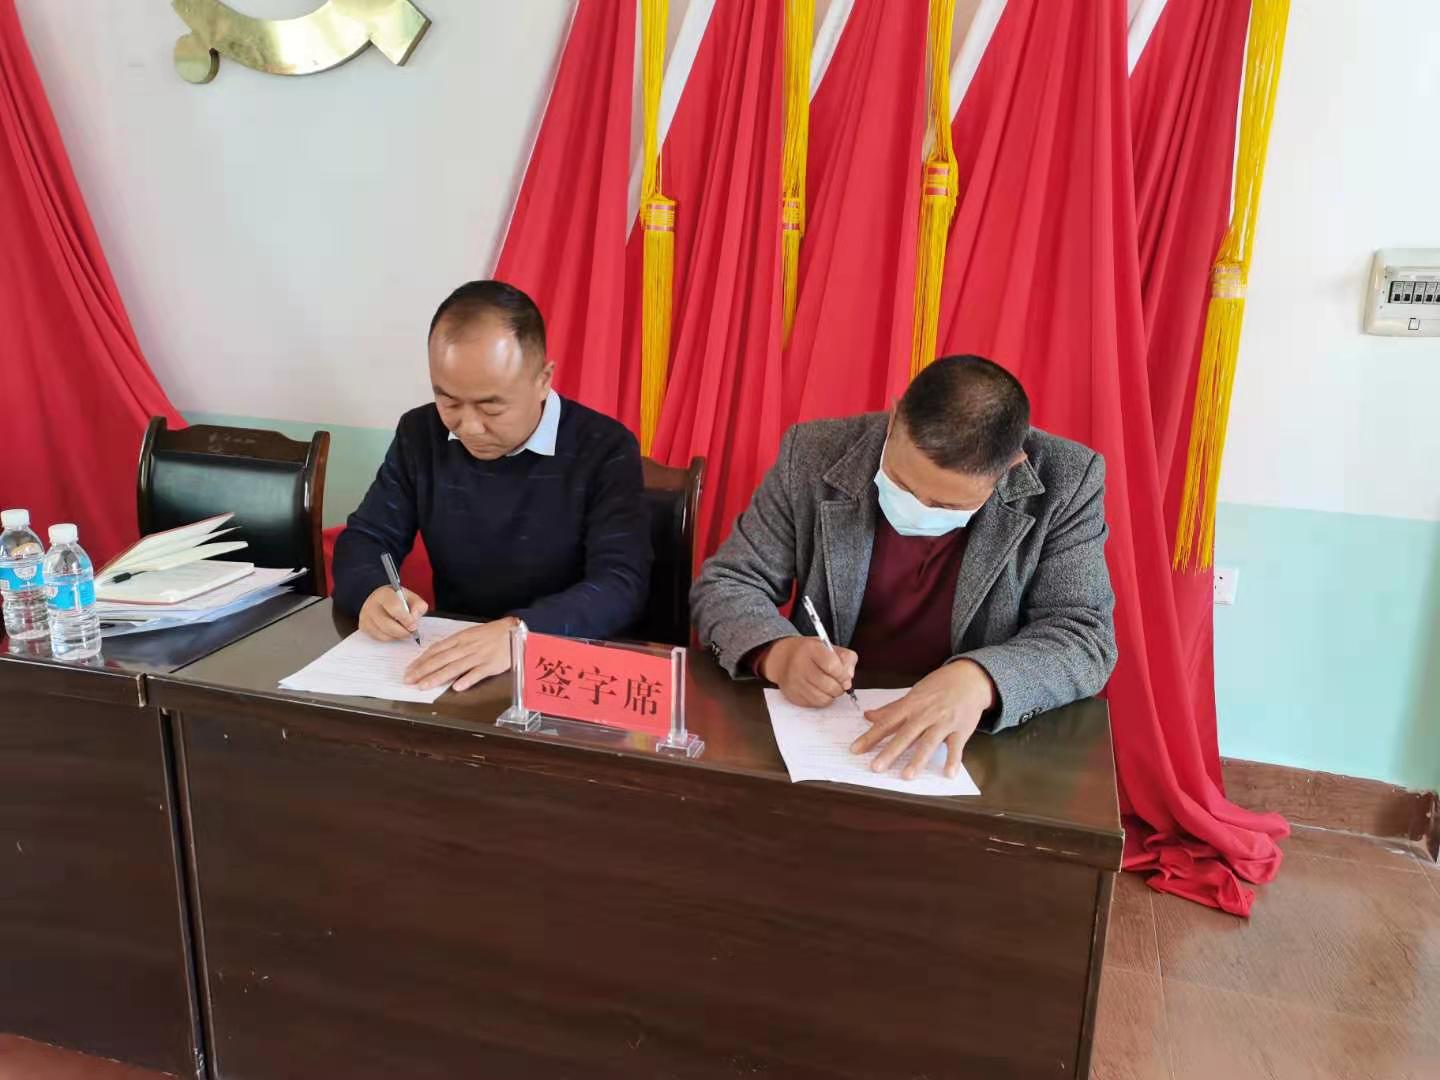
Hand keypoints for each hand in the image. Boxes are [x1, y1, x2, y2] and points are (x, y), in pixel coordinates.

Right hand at [359, 585, 428, 641]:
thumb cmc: (399, 600)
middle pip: (387, 624)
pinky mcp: (363, 626)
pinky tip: (394, 632)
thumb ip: (418, 606)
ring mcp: (365, 616)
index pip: (394, 608)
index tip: (414, 626)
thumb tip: (414, 619)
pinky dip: (389, 638)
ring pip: (383, 634)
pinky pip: (378, 638)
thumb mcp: (411, 598)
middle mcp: (371, 604)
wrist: (381, 601)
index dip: (406, 619)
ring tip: (403, 631)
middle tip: (411, 633)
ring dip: (396, 636)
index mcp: (384, 594)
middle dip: (402, 632)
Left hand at [404, 617, 518, 691]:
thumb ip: (456, 645)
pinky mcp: (492, 665)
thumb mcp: (472, 634)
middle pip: (441, 659)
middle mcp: (467, 647)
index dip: (421, 660)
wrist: (516, 632)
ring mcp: (479, 656)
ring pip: (455, 667)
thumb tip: (439, 655)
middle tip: (409, 680)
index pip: (436, 649)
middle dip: (423, 670)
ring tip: (424, 685)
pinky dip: (467, 679)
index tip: (409, 669)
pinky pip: (478, 673)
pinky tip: (456, 687)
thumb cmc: (494, 634)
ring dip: (438, 677)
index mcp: (461, 638)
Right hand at [759, 637, 857, 707]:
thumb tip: (849, 677)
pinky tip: (820, 691)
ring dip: (831, 695)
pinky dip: (822, 700)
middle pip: (828, 685)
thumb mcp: (829, 646)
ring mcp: (795, 682)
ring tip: (830, 687)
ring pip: (823, 698)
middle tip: (840, 684)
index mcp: (811, 649)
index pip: (832, 665)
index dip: (843, 675)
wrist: (783, 659)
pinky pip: (815, 704)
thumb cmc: (809, 653)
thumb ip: (846, 658)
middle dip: (839, 688)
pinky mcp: (793, 695)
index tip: (846, 678)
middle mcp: (800, 666)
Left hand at [851, 659, 996, 779]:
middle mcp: (926, 714)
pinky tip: (948, 774)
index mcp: (911, 705)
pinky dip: (953, 760)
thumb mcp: (914, 694)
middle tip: (876, 768)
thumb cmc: (939, 686)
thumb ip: (892, 708)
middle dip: (890, 752)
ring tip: (906, 776)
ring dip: (917, 759)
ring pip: (929, 742)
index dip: (870, 736)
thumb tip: (868, 716)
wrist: (969, 678)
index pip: (887, 722)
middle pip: (905, 734)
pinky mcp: (961, 729)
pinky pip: (956, 747)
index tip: (855, 749)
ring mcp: (944, 722)